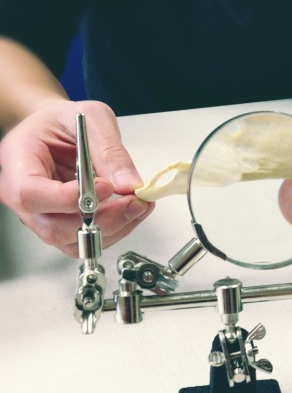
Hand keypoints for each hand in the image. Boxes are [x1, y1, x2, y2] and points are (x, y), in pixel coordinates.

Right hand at [0, 100, 154, 256]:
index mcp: (18, 162)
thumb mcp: (90, 118)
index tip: (106, 188)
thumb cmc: (64, 122)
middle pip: (54, 227)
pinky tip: (132, 210)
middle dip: (100, 220)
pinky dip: (116, 229)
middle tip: (132, 201)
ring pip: (75, 241)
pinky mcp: (66, 227)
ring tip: (139, 204)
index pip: (31, 194)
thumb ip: (108, 149)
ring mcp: (45, 217)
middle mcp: (26, 198)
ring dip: (114, 227)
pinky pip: (89, 240)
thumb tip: (128, 183)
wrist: (59, 130)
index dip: (68, 198)